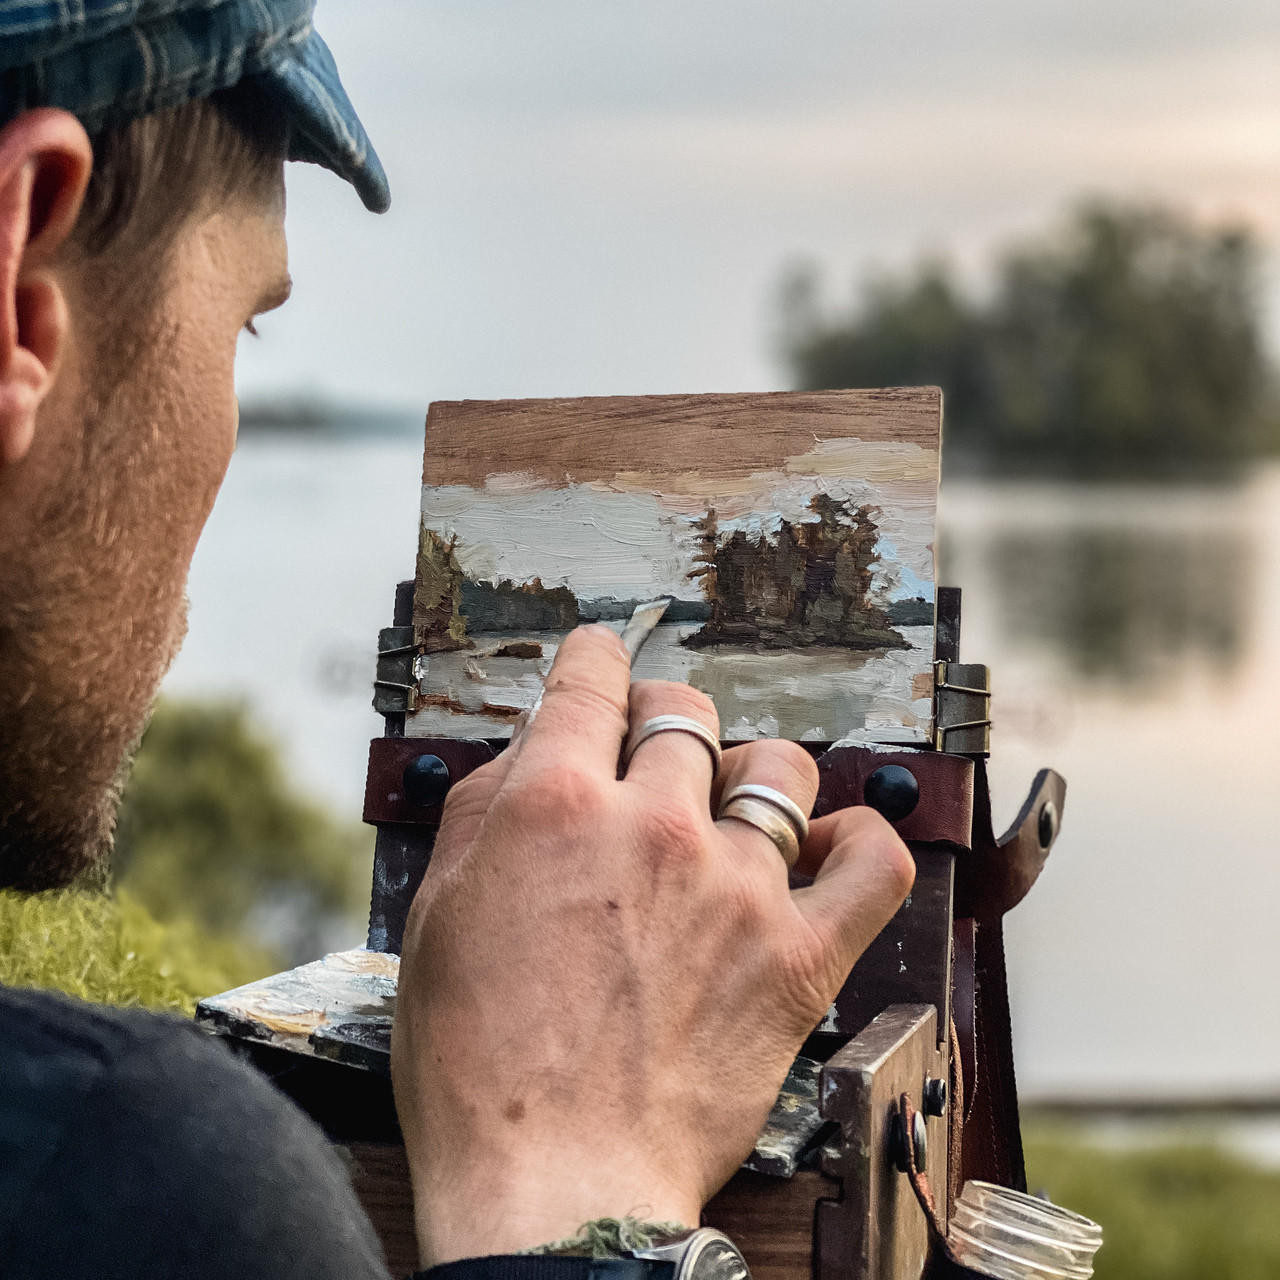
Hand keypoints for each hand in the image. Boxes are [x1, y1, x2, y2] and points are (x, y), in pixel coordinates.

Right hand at [391, 625, 914, 1265]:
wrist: (553, 1185)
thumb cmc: (481, 1069)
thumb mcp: (437, 918)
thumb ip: (482, 813)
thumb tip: (525, 756)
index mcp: (555, 805)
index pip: (591, 683)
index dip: (597, 660)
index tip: (603, 662)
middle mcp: (653, 826)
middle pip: (686, 714)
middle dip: (665, 718)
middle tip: (656, 749)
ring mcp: (734, 885)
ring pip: (777, 770)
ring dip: (752, 776)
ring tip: (734, 809)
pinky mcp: (795, 954)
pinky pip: (870, 864)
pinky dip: (859, 842)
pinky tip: (831, 847)